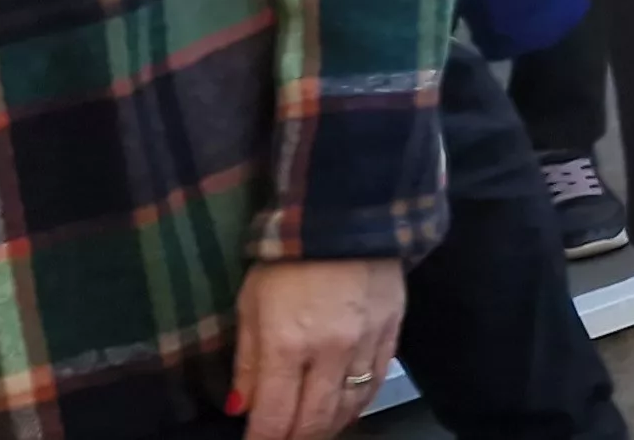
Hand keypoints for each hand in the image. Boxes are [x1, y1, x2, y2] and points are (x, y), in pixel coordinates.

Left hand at [229, 257, 403, 439]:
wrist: (345, 216)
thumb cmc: (288, 259)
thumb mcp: (250, 305)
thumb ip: (248, 361)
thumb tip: (240, 405)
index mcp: (287, 344)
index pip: (275, 416)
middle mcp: (329, 351)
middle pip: (315, 419)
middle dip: (296, 438)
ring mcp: (366, 342)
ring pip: (350, 405)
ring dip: (329, 425)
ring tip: (313, 429)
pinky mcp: (392, 330)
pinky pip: (378, 380)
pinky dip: (360, 401)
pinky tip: (347, 406)